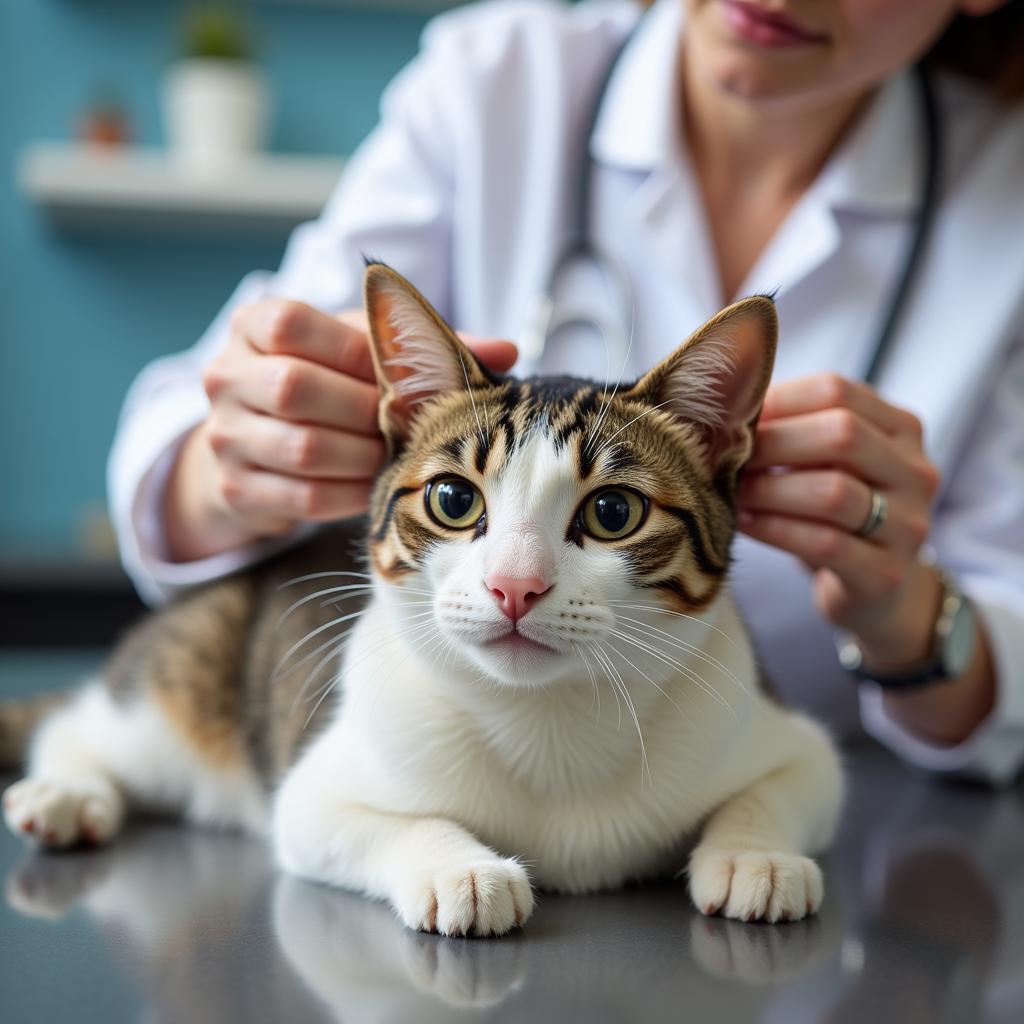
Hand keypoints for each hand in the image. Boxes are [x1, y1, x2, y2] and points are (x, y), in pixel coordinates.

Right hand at [164, 299, 516, 561]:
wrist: (257, 446)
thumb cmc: (327, 385)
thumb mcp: (361, 353)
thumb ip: (424, 346)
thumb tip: (507, 350)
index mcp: (253, 325)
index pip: (293, 326)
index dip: (356, 353)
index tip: (399, 378)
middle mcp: (224, 374)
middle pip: (295, 389)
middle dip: (364, 411)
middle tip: (404, 425)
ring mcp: (223, 435)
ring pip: (303, 448)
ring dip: (364, 458)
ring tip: (398, 459)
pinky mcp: (235, 489)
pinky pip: (304, 497)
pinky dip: (352, 495)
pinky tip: (378, 488)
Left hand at [736, 373, 941, 665]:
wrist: (875, 587)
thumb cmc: (834, 511)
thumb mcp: (823, 461)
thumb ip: (792, 429)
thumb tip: (724, 409)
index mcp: (901, 428)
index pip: (837, 390)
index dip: (777, 400)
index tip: (734, 418)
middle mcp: (916, 471)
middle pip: (842, 434)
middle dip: (772, 443)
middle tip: (726, 456)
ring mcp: (908, 524)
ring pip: (833, 492)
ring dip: (768, 490)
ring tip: (730, 491)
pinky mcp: (886, 572)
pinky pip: (824, 543)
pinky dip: (774, 529)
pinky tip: (743, 522)